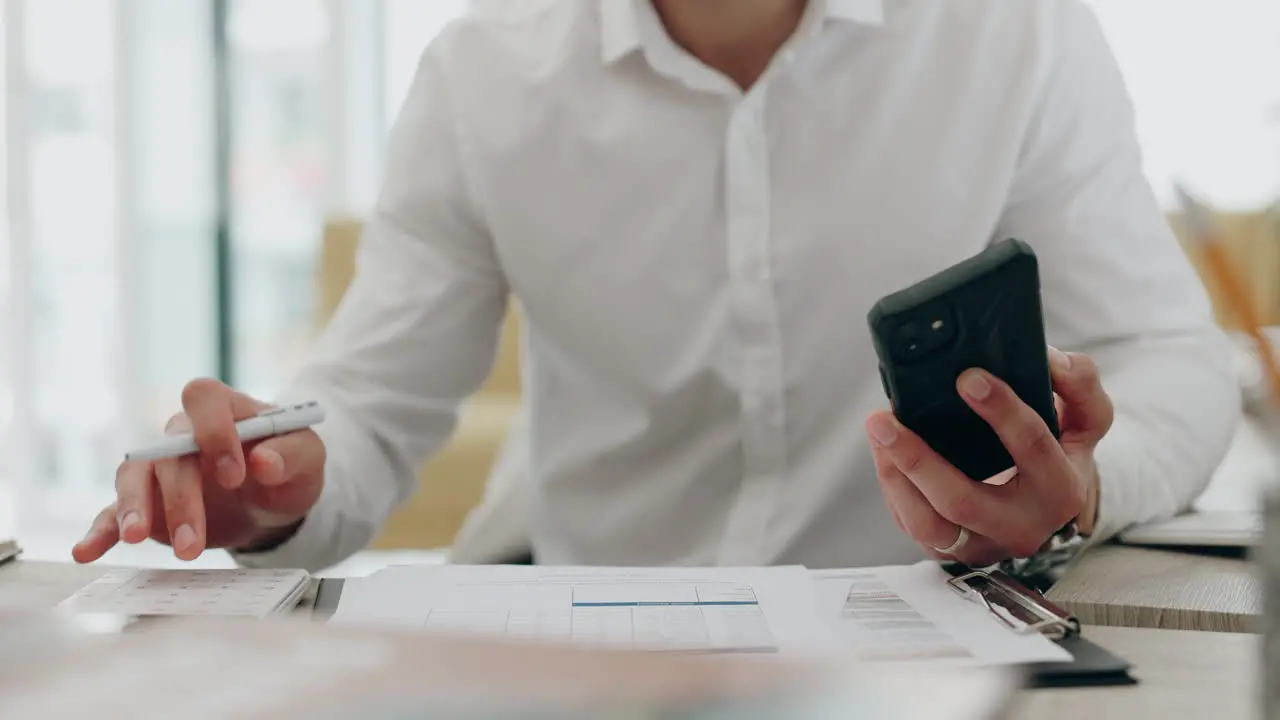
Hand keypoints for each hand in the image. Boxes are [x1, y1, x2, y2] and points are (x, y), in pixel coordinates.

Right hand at [72, 379, 325, 562]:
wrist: (276, 497)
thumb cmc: (289, 465)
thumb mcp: (308, 456)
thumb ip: (292, 454)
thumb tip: (264, 462)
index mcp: (224, 408)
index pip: (204, 399)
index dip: (214, 431)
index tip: (236, 474)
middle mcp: (183, 433)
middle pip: (168, 453)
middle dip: (180, 497)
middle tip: (195, 543)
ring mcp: (160, 469)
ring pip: (134, 478)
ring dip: (136, 510)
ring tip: (138, 540)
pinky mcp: (148, 504)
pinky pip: (114, 511)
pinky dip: (100, 530)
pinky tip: (86, 551)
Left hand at [866, 347, 1110, 566]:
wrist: (1050, 512)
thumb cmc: (1060, 457)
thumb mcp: (1086, 421)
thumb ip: (1079, 384)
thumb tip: (1050, 360)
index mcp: (1061, 489)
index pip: (1031, 447)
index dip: (1000, 410)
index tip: (967, 378)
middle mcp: (1022, 526)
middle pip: (962, 501)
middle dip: (918, 459)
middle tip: (884, 418)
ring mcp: (983, 544)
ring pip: (927, 524)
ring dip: (894, 476)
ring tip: (878, 431)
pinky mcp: (951, 551)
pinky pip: (913, 525)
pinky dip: (893, 488)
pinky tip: (884, 452)